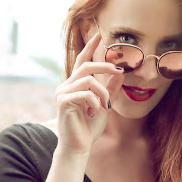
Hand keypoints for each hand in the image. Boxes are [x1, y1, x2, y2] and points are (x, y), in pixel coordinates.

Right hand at [54, 32, 124, 154]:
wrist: (79, 146)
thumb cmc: (89, 128)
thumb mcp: (104, 105)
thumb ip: (110, 89)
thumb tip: (119, 73)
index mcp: (74, 85)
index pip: (82, 61)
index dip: (90, 47)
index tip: (99, 34)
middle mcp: (66, 86)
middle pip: (86, 66)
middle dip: (105, 66)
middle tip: (119, 71)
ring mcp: (62, 93)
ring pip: (88, 80)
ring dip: (103, 93)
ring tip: (105, 106)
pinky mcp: (63, 101)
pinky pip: (85, 94)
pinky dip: (94, 102)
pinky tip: (94, 112)